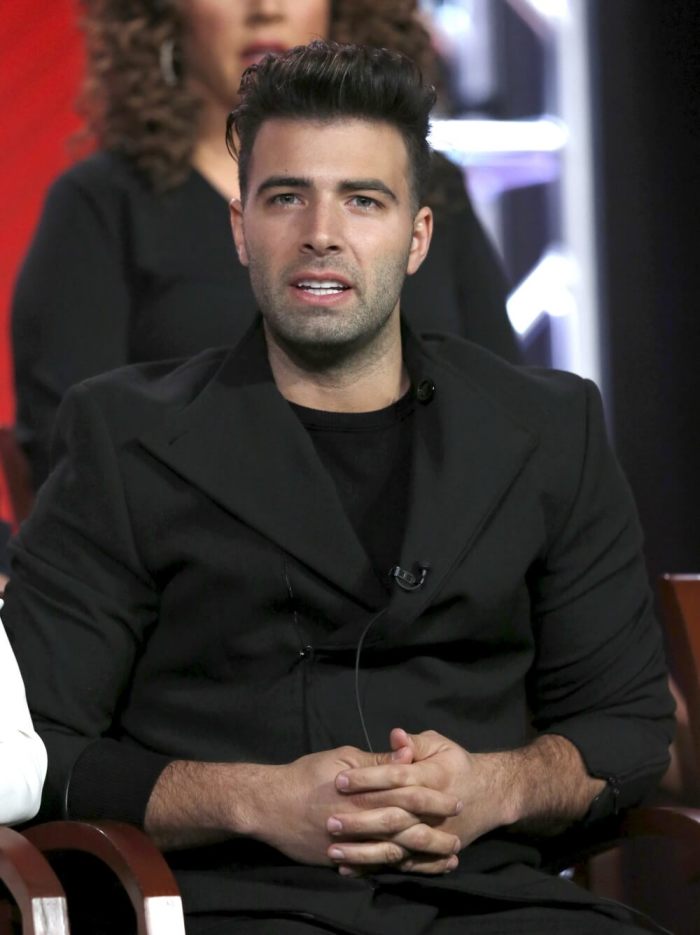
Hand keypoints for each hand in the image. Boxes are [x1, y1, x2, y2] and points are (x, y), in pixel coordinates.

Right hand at [249, 743, 460, 870]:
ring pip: (397, 853)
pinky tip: (413, 870)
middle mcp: (362, 820)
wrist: (271, 805)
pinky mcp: (342, 860)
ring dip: (425, 857)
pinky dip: (398, 870)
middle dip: (436, 832)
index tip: (455, 800)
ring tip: (449, 858)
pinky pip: (375, 868)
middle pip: (408, 828)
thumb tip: (407, 753)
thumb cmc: (308, 775)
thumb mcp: (343, 758)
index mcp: (366, 791)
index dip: (433, 798)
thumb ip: (378, 760)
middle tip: (459, 835)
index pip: (408, 794)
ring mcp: (353, 844)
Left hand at [334, 728, 515, 857]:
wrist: (490, 795)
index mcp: (432, 778)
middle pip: (392, 816)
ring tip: (332, 851)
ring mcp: (431, 836)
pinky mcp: (429, 854)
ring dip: (363, 852)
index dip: (367, 778)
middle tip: (329, 821)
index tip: (340, 779)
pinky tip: (349, 870)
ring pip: (394, 847)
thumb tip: (395, 734)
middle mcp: (431, 812)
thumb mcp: (441, 745)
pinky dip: (375, 868)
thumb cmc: (457, 764)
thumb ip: (415, 742)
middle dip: (359, 820)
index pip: (395, 777)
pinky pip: (400, 864)